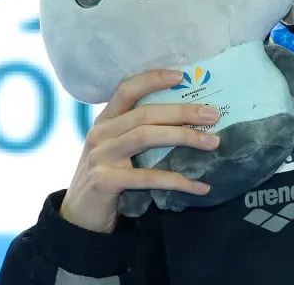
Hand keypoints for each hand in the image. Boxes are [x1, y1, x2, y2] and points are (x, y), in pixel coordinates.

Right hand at [59, 69, 220, 232]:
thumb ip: (141, 132)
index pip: (127, 90)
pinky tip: (200, 186)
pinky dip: (177, 181)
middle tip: (213, 115)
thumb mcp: (118, 149)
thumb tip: (192, 120)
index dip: (152, 79)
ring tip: (213, 142)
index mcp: (105, 121)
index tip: (181, 75)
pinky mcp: (104, 181)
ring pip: (146, 136)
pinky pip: (148, 177)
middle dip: (182, 112)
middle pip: (145, 114)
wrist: (79, 217)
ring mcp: (100, 156)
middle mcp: (100, 133)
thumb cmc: (109, 177)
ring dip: (184, 137)